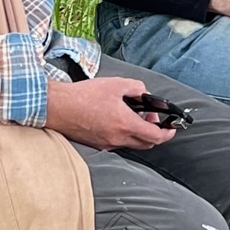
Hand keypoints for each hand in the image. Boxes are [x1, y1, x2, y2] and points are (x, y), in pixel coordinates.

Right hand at [44, 75, 175, 150]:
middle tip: (150, 117)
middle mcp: (117, 139)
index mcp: (125, 124)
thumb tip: (145, 96)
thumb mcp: (116, 84)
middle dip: (154, 133)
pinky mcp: (96, 145)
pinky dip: (125, 135)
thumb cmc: (84, 95)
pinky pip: (118, 143)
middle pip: (146, 144)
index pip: (155, 137)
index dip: (168, 133)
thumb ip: (137, 89)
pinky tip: (117, 120)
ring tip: (132, 116)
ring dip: (139, 134)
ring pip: (132, 144)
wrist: (57, 107)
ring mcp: (106, 144)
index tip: (172, 127)